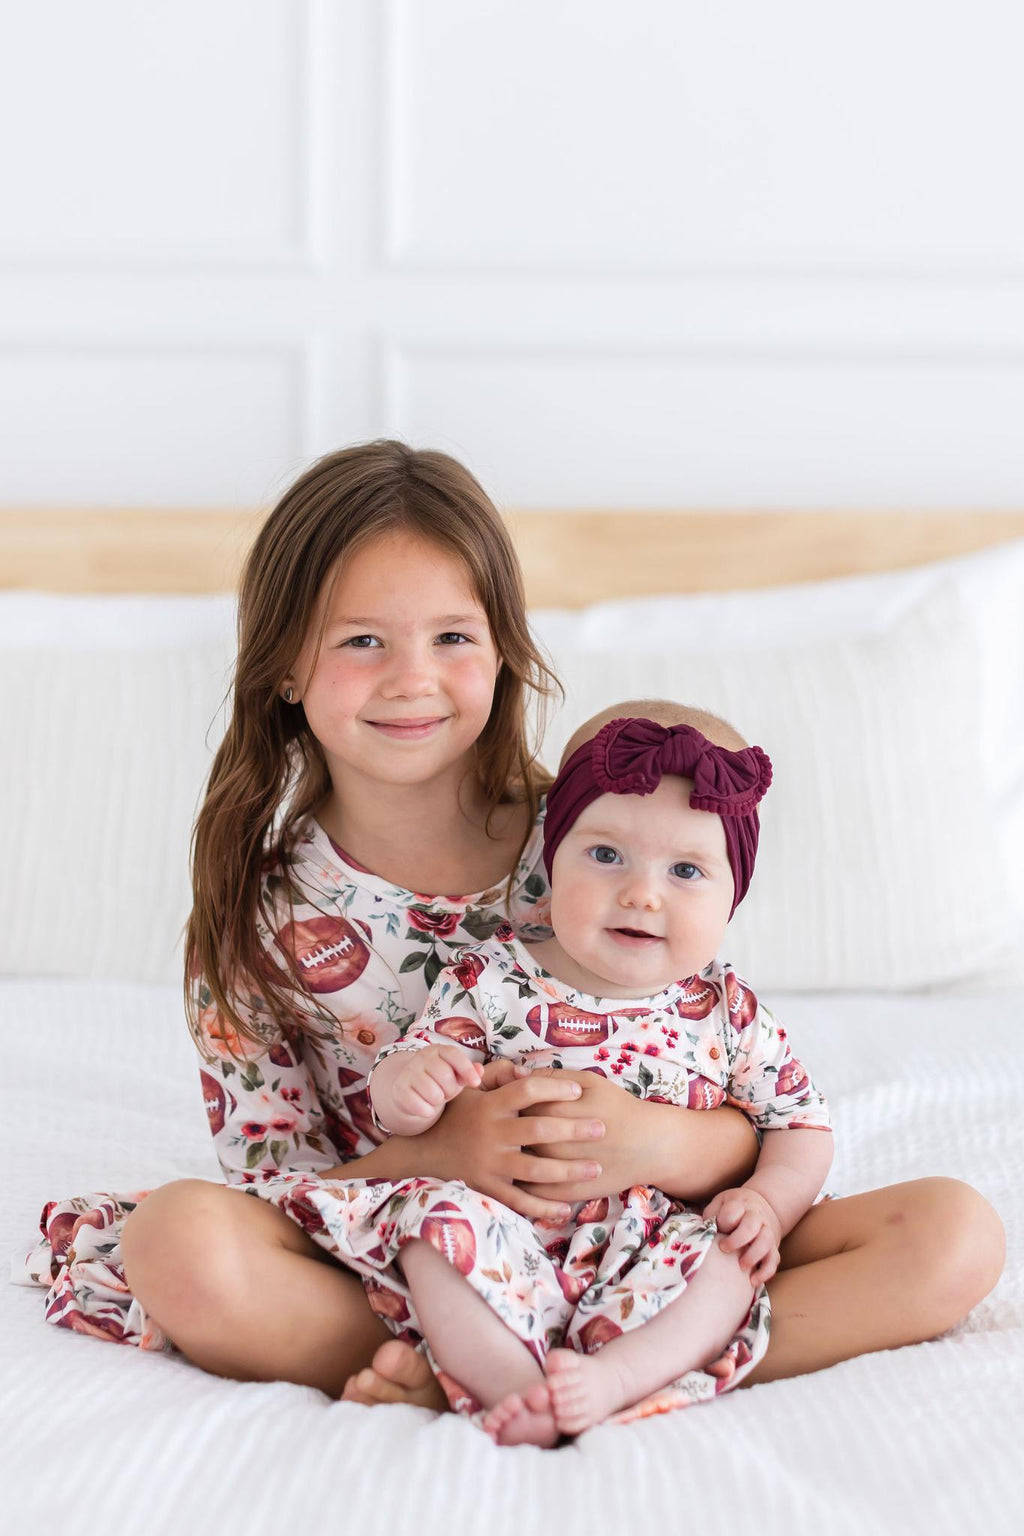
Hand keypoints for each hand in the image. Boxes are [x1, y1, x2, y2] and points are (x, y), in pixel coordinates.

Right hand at [375, 1045, 482, 1131]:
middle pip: (445, 1076)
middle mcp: (421, 1057)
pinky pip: (419, 1105)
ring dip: (438, 1101)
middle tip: (447, 1093)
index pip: (454, 1055)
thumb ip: (469, 1072)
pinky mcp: (399, 1090)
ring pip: (433, 1092)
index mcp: (438, 1050)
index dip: (467, 1069)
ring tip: (436, 1098)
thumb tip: (480, 1070)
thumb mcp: (455, 1075)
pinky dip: (426, 1111)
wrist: (409, 1091)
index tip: (476, 1083)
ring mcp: (408, 1072)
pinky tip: (426, 1108)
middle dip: (451, 1090)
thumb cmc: (439, 1082)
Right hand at [411, 1070, 605, 1221]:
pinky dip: (543, 1207)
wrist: (422, 1152)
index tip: (579, 1091)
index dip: (555, 1089)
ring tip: (595, 1168)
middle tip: (600, 1129)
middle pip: (539, 1129)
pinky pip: (519, 1201)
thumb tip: (525, 1069)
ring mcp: (489, 1163)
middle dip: (574, 1129)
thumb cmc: (454, 1116)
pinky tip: (566, 1208)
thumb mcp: (469, 1091)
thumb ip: (496, 1076)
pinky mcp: (487, 1188)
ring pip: (536, 1169)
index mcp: (490, 1106)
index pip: (527, 1091)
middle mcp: (491, 1133)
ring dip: (569, 1170)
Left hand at [515, 1068, 653, 1202]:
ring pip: (523, 1164)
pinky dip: (525, 1184)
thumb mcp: (589, 1082)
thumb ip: (552, 1077)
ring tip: (519, 1147)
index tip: (515, 1103)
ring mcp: (561, 1171)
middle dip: (513, 1130)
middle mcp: (556, 1143)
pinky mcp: (568, 1193)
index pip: (519, 1106)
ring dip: (515, 1157)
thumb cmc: (618, 1107)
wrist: (649, 1144)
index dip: (513, 1103)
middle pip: (518, 1135)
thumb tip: (516, 1073)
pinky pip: (534, 1193)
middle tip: (515, 1126)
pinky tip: (525, 1172)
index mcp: (559, 1112)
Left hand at [703, 1186, 781, 1284]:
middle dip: (737, 1240)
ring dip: (753, 1256)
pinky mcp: (774, 1247)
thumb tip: (702, 1232)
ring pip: (766, 1241)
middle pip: (751, 1226)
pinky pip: (775, 1260)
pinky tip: (753, 1280)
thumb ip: (712, 1215)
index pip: (734, 1210)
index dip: (725, 1221)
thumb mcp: (719, 1205)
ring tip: (741, 1267)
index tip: (718, 1229)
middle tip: (725, 1249)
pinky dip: (765, 1271)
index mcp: (740, 1204)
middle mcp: (756, 1216)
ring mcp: (767, 1231)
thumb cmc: (732, 1209)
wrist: (761, 1206)